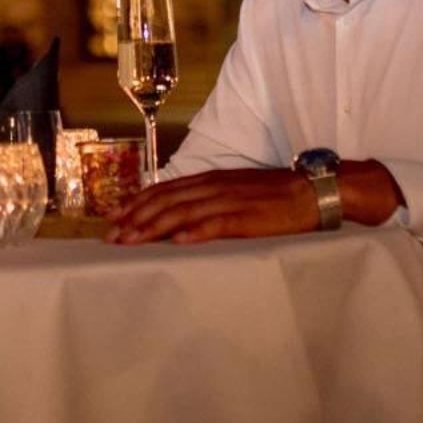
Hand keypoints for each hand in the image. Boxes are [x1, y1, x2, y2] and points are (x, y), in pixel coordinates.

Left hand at [107, 168, 317, 244]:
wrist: (310, 191)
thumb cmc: (273, 195)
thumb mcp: (234, 191)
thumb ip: (208, 200)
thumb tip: (179, 218)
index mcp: (210, 180)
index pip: (164, 190)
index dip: (136, 203)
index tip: (113, 217)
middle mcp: (213, 187)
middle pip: (166, 201)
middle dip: (135, 218)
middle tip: (112, 237)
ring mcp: (229, 201)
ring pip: (183, 212)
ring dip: (154, 227)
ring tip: (132, 240)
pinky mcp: (247, 217)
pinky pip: (217, 224)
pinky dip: (195, 232)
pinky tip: (177, 242)